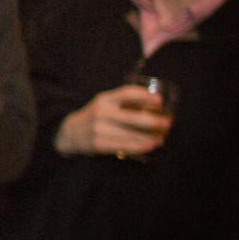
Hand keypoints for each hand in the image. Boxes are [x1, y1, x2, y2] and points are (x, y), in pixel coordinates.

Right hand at [54, 84, 171, 157]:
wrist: (70, 133)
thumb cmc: (96, 117)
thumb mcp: (105, 104)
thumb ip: (125, 104)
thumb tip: (157, 108)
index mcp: (104, 99)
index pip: (126, 93)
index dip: (144, 96)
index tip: (160, 101)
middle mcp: (101, 112)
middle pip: (133, 117)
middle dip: (154, 121)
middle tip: (168, 123)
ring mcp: (99, 129)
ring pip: (131, 134)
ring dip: (150, 137)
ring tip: (162, 137)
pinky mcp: (99, 144)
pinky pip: (124, 146)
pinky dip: (140, 146)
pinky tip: (150, 146)